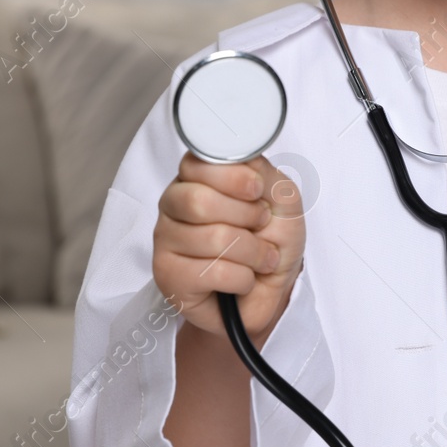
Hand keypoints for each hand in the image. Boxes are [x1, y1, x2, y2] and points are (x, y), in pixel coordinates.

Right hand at [153, 151, 306, 344]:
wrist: (274, 287)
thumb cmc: (273, 237)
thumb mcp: (280, 196)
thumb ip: (261, 171)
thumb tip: (241, 159)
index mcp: (195, 178)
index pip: (197, 164)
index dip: (235, 178)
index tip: (256, 191)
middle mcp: (173, 206)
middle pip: (198, 201)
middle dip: (247, 216)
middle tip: (261, 224)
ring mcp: (166, 242)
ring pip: (212, 239)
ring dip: (253, 252)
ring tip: (260, 258)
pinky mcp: (170, 278)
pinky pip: (212, 273)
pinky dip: (243, 279)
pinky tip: (243, 279)